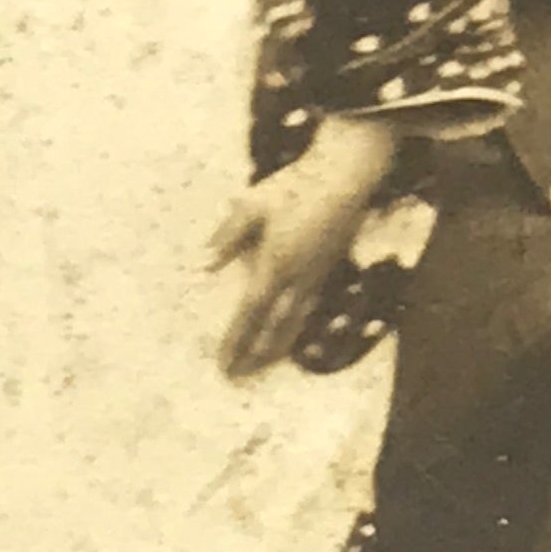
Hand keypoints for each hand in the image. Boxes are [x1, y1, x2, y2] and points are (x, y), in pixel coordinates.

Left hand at [211, 155, 376, 377]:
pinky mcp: (328, 268)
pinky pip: (309, 310)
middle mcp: (298, 278)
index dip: (236, 341)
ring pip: (296, 322)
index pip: (251, 313)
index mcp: (276, 264)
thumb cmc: (297, 185)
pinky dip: (295, 329)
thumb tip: (204, 265)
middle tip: (240, 376)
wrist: (346, 174)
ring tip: (263, 365)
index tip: (224, 364)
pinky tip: (290, 331)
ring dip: (278, 347)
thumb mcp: (253, 204)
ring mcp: (316, 276)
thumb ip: (228, 236)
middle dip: (257, 355)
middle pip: (276, 328)